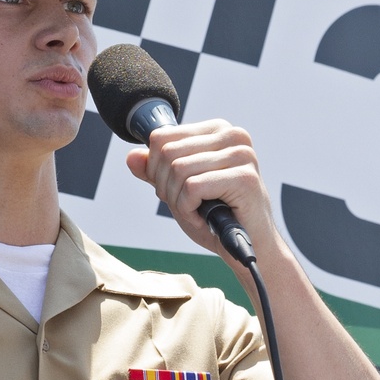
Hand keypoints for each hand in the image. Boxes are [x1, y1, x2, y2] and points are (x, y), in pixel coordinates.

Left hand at [126, 120, 279, 265]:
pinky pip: (192, 188)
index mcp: (216, 130)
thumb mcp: (178, 191)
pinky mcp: (244, 178)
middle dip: (166, 187)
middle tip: (186, 205)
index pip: (161, 137)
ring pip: (178, 170)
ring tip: (197, 213)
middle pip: (167, 153)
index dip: (156, 170)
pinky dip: (189, 210)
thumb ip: (155, 172)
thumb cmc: (216, 219)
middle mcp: (232, 135)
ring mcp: (241, 155)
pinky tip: (203, 219)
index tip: (175, 190)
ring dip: (179, 202)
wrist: (248, 249)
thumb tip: (131, 157)